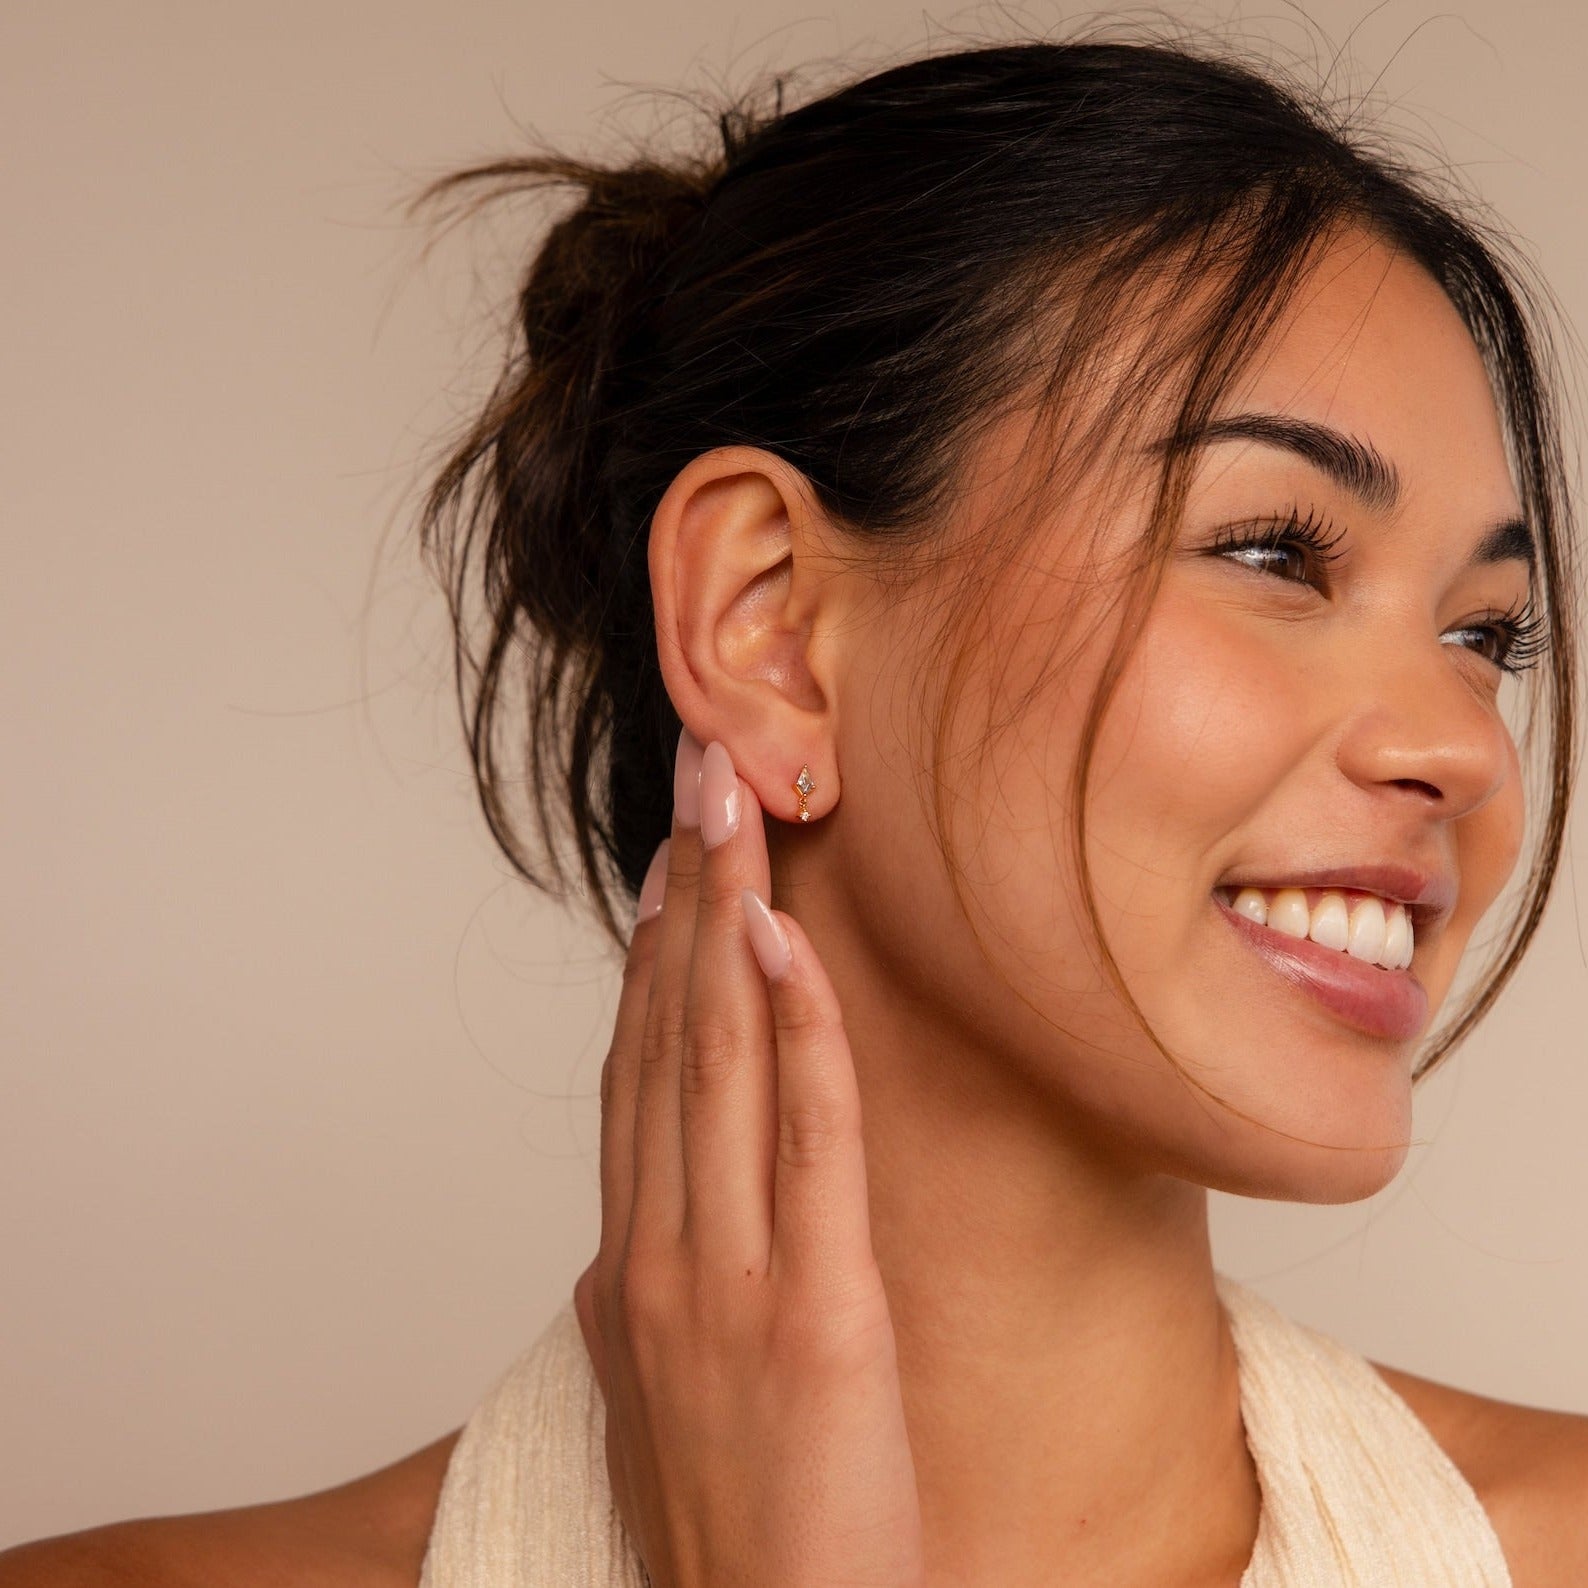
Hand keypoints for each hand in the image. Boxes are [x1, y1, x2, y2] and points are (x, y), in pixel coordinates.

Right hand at [572, 729, 925, 1587]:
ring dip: (725, 919)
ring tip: (733, 807)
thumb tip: (622, 1233)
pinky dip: (794, 1028)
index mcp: (629, 1263)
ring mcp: (724, 1278)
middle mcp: (657, 1251)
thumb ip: (639, 1293)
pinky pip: (804, 1139)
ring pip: (717, 1060)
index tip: (668, 854)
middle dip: (682, 891)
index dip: (649, 952)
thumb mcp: (657, 1391)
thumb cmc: (732, 1524)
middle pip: (665, 1034)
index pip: (634, 1071)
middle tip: (697, 772)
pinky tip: (785, 939)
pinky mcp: (814, 1311)